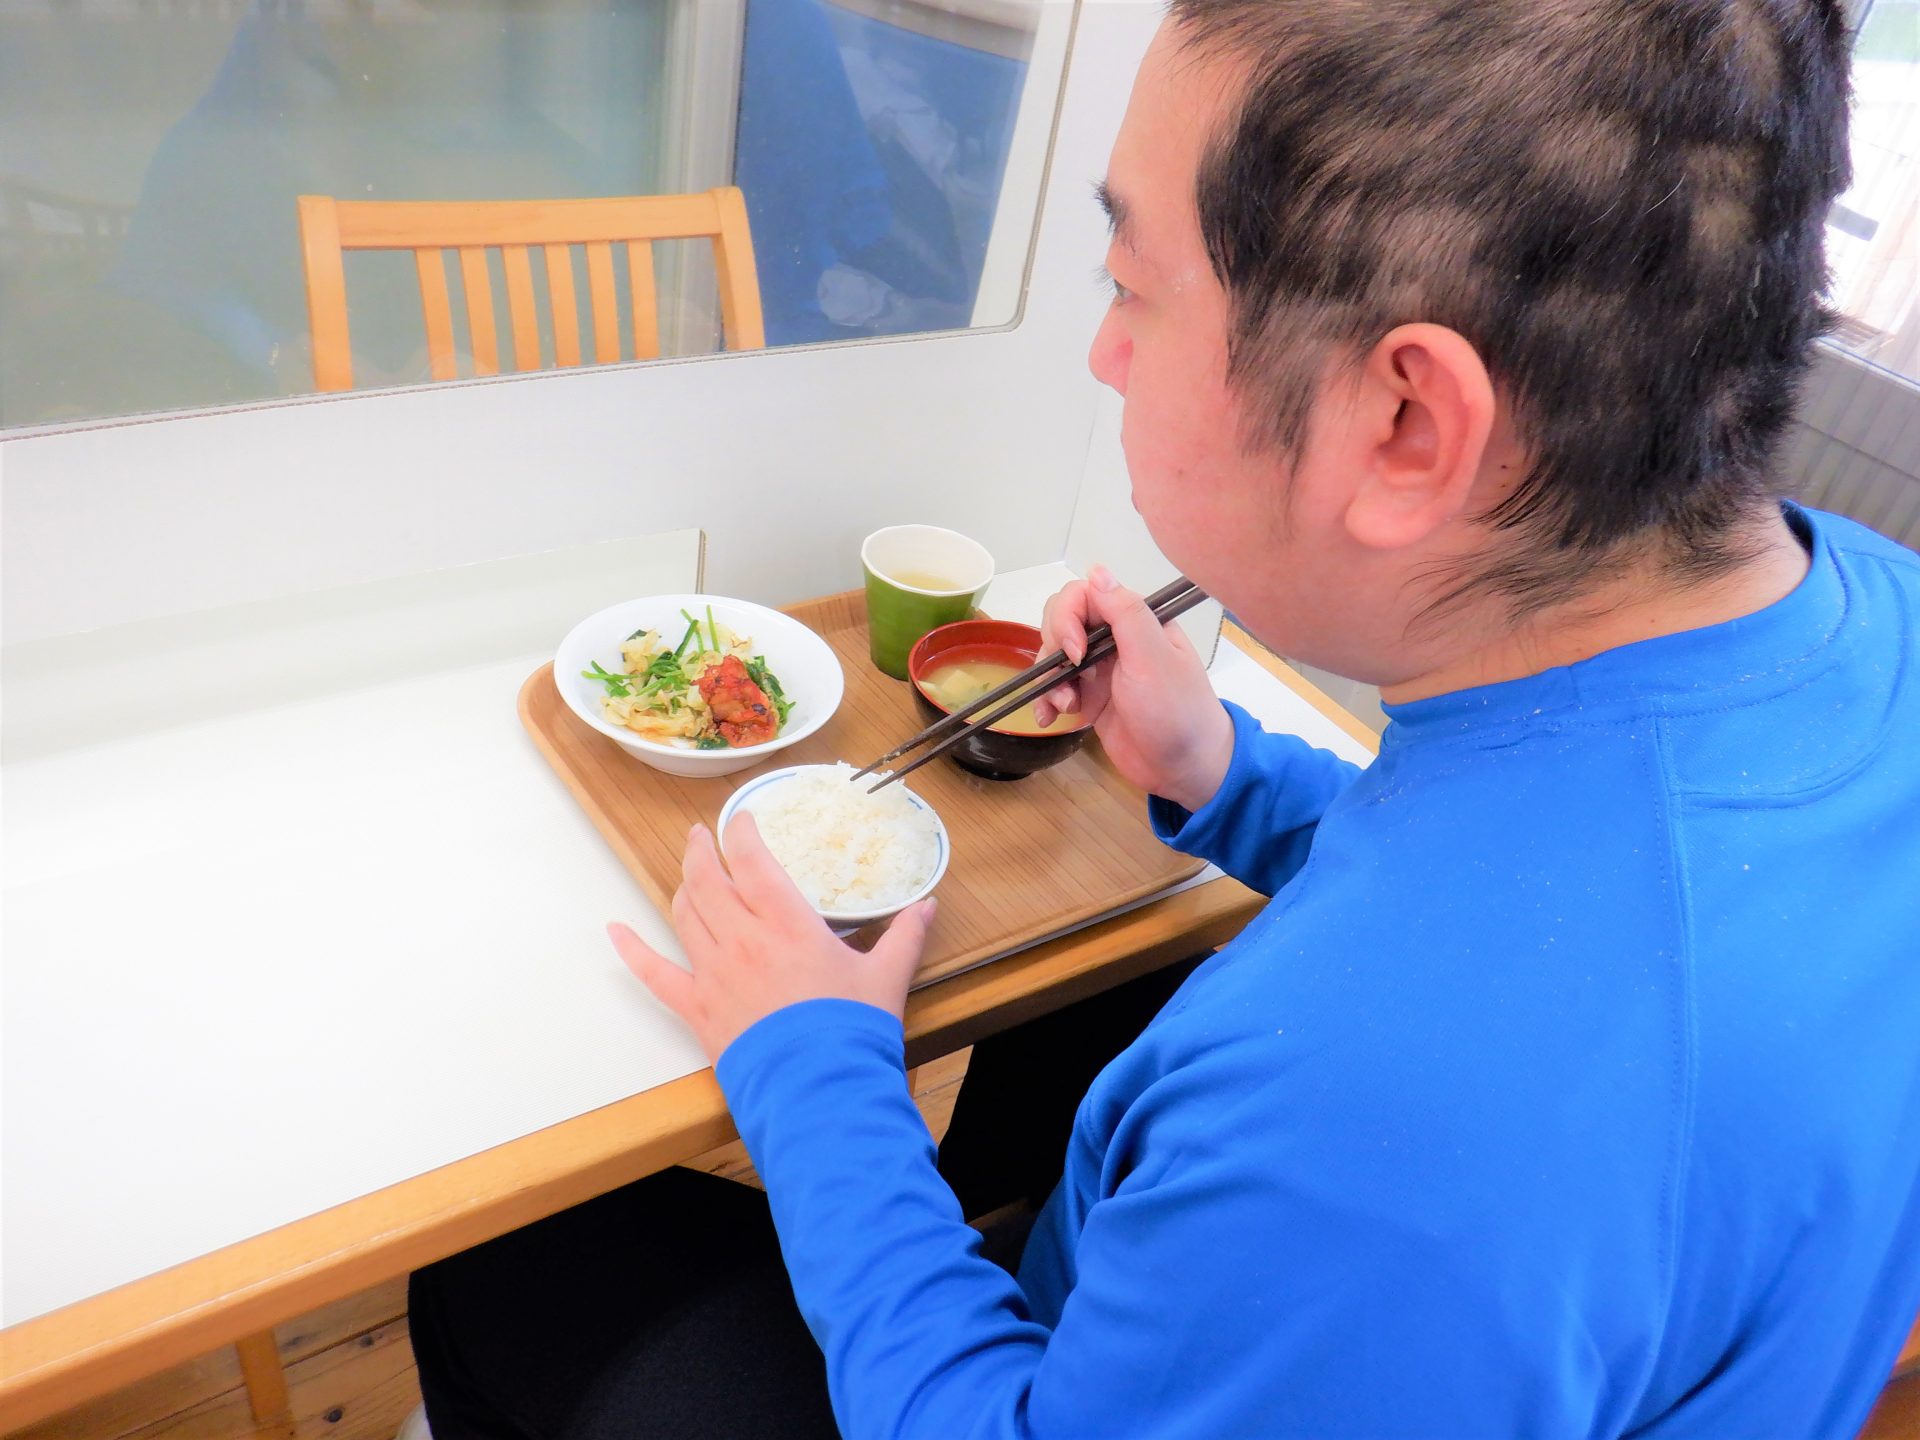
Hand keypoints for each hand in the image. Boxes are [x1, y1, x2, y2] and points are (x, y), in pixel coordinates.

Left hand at [609, 813, 936, 1062]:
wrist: (819, 1090)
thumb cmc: (852, 1032)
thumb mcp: (887, 977)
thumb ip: (904, 936)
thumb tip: (926, 907)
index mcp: (787, 923)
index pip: (752, 860)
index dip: (741, 832)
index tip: (740, 818)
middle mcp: (743, 939)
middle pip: (708, 881)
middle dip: (703, 851)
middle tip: (703, 836)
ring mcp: (714, 974)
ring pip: (685, 915)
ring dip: (682, 886)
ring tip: (686, 870)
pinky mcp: (698, 1009)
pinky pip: (655, 974)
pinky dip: (632, 951)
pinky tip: (614, 931)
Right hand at [1038, 565, 1232, 813]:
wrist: (1184, 769)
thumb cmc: (1176, 711)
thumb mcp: (1153, 658)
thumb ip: (1126, 613)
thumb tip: (1096, 569)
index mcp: (1135, 621)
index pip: (1084, 595)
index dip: (1068, 618)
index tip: (1075, 651)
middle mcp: (1115, 639)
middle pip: (1062, 621)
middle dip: (1054, 647)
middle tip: (1068, 678)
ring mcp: (1100, 670)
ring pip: (1054, 656)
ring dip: (1049, 679)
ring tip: (1064, 706)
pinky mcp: (1090, 699)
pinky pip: (1056, 688)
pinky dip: (1046, 701)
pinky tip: (1048, 717)